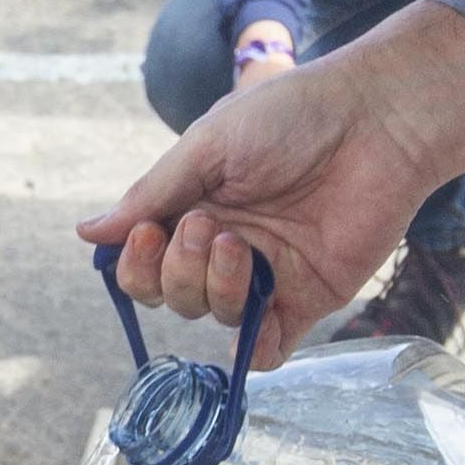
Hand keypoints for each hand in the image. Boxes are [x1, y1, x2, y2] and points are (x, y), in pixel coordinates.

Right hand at [86, 0, 464, 361]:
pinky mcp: (309, 296)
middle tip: (205, 227)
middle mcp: (225, 243)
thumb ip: (152, 193)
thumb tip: (89, 234)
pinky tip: (249, 329)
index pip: (144, 259)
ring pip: (214, 316)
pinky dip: (252, 350)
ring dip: (213, 288)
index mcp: (195, 205)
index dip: (136, 261)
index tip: (147, 233)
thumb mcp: (208, 144)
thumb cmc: (291, 115)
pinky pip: (269, 345)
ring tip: (238, 243)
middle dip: (175, 271)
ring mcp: (267, 273)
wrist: (375, 120)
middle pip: (173, 294)